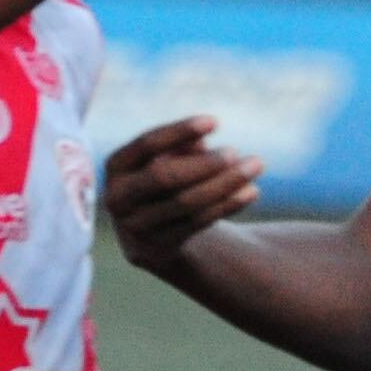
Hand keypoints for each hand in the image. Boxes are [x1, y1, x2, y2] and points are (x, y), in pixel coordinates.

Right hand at [103, 116, 265, 276]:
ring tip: (255, 166)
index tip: (214, 122)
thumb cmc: (162, 182)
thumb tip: (202, 141)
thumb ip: (181, 147)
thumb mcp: (167, 159)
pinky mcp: (158, 248)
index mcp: (115, 166)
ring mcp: (136, 227)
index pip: (146, 144)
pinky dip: (227, 205)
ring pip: (186, 203)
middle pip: (164, 177)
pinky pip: (198, 223)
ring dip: (224, 184)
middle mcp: (117, 198)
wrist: (151, 235)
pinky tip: (252, 191)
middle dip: (203, 163)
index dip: (179, 131)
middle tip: (235, 152)